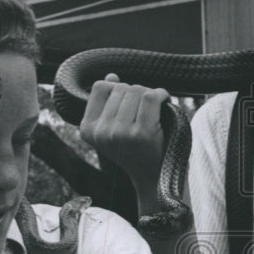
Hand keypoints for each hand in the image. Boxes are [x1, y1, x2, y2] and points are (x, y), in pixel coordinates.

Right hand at [79, 73, 169, 213]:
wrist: (154, 177)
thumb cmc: (136, 149)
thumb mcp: (115, 127)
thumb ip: (109, 102)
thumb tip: (111, 77)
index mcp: (87, 129)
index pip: (100, 87)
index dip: (118, 88)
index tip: (129, 102)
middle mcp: (101, 132)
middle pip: (120, 88)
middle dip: (136, 93)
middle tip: (146, 109)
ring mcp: (120, 133)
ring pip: (136, 90)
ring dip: (150, 95)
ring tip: (154, 110)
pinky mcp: (141, 134)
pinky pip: (150, 97)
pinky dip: (161, 95)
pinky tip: (165, 101)